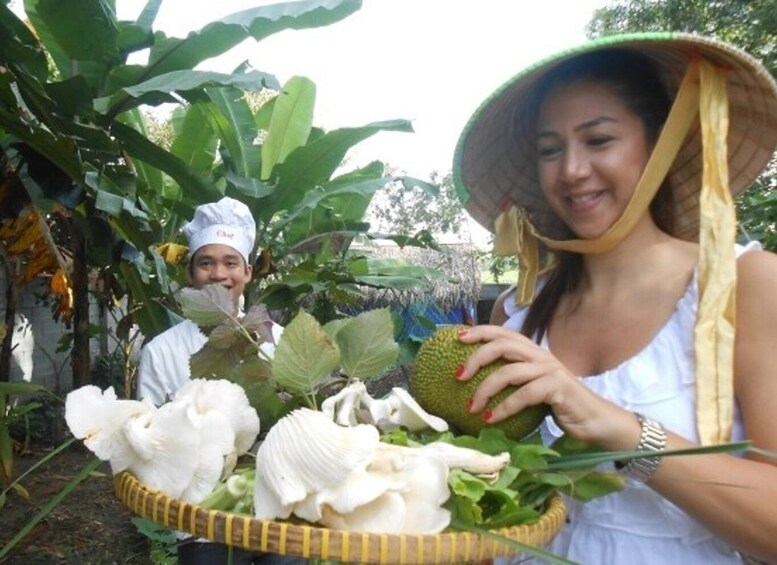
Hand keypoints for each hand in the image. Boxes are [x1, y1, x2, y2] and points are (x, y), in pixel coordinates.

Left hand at [457, 325, 637, 449]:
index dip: (481, 331)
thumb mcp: (532, 389)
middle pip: (503, 345)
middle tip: (458, 375)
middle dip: (476, 357)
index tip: (458, 336)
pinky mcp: (557, 388)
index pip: (504, 333)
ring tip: (471, 408)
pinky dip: (504, 408)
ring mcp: (550, 370)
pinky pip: (524, 395)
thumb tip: (475, 385)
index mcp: (533, 352)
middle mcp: (541, 356)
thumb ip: (513, 381)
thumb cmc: (559, 406)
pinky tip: (491, 419)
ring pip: (509, 371)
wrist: (594, 421)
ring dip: (485, 390)